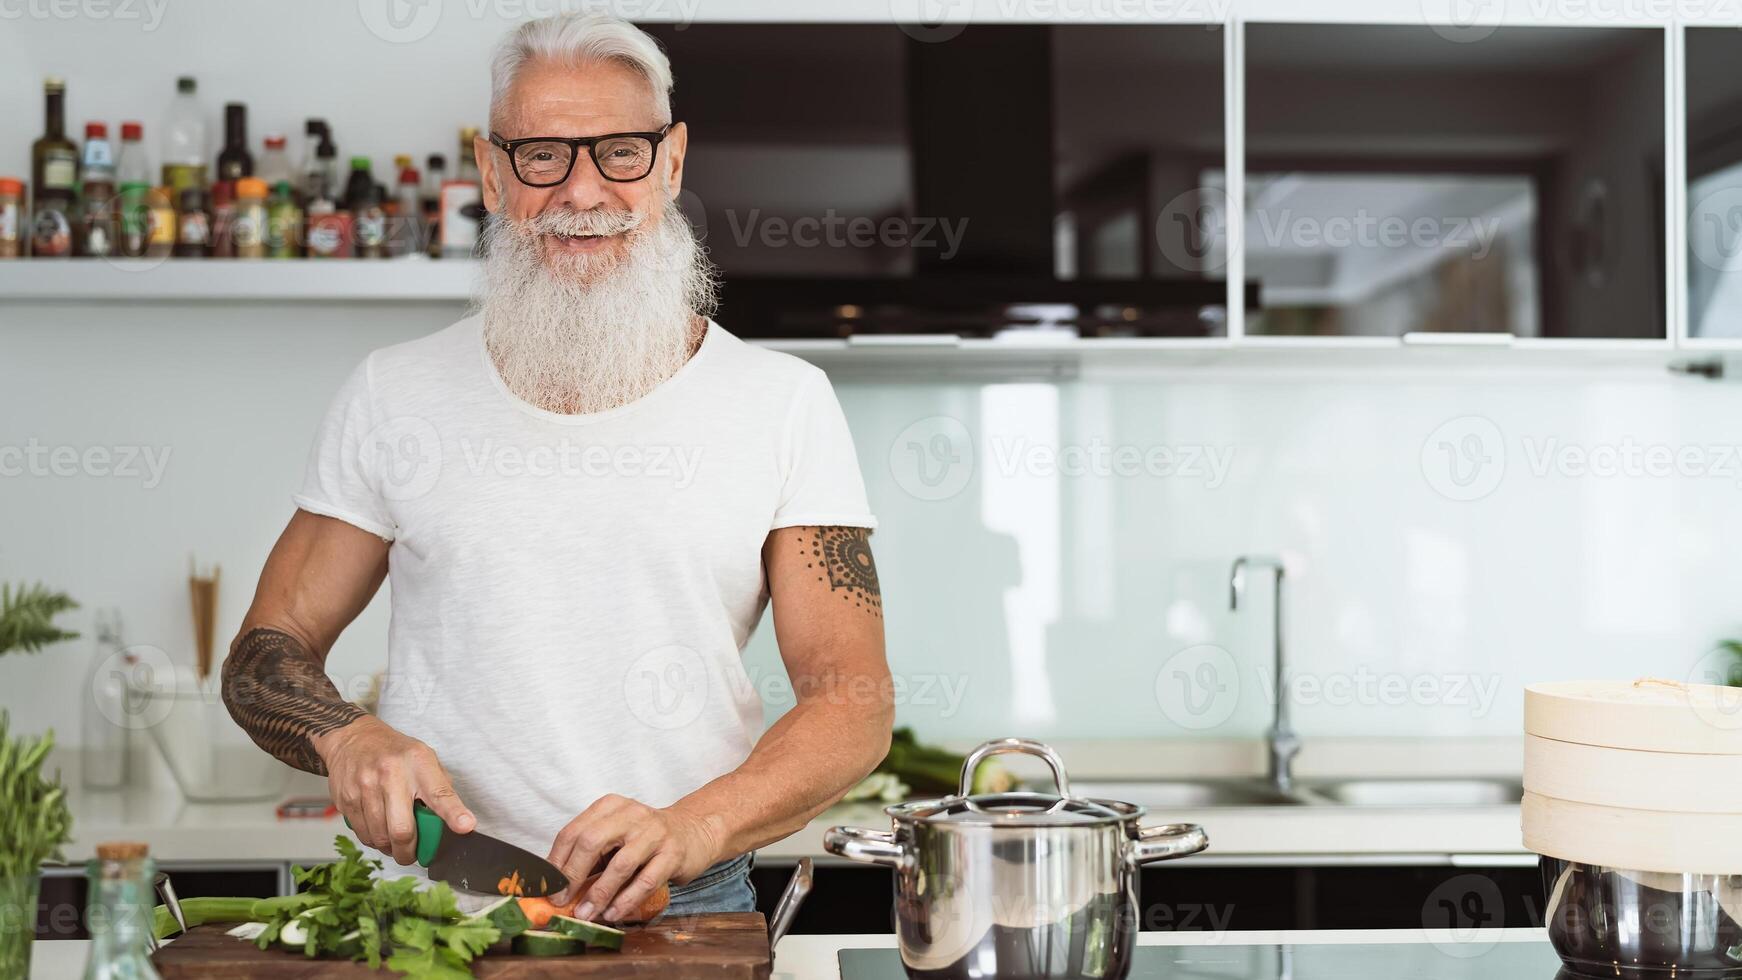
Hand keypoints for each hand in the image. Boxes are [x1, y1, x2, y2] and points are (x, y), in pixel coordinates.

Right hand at [314, 715, 475, 864]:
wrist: (353, 738)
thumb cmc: (394, 751)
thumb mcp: (424, 757)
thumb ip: (439, 786)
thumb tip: (454, 818)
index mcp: (418, 763)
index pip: (439, 792)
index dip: (454, 813)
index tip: (466, 826)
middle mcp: (391, 774)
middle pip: (402, 829)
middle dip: (409, 852)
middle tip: (412, 855)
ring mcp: (365, 787)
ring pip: (380, 837)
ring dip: (390, 847)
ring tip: (394, 839)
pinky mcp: (346, 799)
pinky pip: (363, 834)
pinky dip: (374, 840)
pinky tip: (378, 829)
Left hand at [546, 795, 721, 921]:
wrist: (693, 831)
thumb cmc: (644, 838)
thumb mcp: (615, 837)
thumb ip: (589, 857)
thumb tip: (558, 890)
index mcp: (610, 807)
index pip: (573, 831)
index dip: (556, 862)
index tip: (547, 888)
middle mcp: (631, 814)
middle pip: (591, 841)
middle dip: (572, 875)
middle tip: (561, 901)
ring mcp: (654, 832)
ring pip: (620, 864)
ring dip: (599, 893)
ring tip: (586, 913)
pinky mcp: (673, 853)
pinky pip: (646, 880)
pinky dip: (626, 900)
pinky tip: (614, 912)